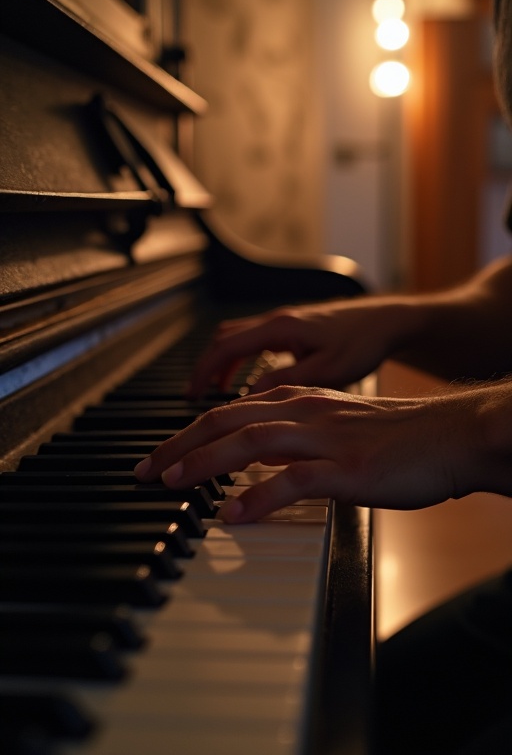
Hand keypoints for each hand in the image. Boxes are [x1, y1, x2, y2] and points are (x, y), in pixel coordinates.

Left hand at [135, 384, 485, 523]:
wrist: (453, 434)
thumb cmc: (397, 436)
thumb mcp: (335, 427)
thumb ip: (294, 439)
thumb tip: (255, 462)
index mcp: (300, 400)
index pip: (228, 412)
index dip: (187, 432)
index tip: (160, 456)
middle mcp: (306, 411)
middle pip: (226, 421)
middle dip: (178, 445)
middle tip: (146, 471)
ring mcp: (326, 438)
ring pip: (250, 442)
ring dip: (204, 463)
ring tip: (172, 483)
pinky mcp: (349, 469)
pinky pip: (294, 480)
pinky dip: (258, 496)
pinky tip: (234, 513)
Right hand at [187, 298, 423, 397]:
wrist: (386, 322)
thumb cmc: (362, 342)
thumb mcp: (327, 370)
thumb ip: (286, 381)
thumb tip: (250, 396)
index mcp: (280, 328)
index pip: (225, 347)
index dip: (204, 371)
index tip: (191, 396)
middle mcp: (276, 321)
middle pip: (224, 340)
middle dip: (205, 367)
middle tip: (194, 397)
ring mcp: (283, 324)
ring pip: (237, 339)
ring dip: (222, 364)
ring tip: (214, 393)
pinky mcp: (292, 331)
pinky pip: (254, 343)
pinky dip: (240, 361)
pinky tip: (246, 382)